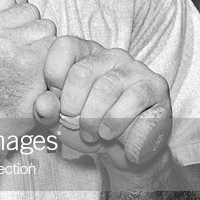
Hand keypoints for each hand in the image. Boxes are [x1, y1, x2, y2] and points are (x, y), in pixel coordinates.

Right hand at [0, 0, 56, 127]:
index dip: (15, 16)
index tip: (9, 37)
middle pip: (29, 8)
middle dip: (30, 29)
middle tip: (19, 55)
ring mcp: (6, 45)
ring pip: (46, 25)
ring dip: (44, 43)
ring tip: (29, 64)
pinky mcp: (30, 61)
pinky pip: (56, 44)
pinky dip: (54, 59)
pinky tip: (40, 72)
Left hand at [34, 37, 171, 170]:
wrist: (123, 152)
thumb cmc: (89, 128)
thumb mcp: (59, 120)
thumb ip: (45, 109)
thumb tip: (44, 103)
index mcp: (85, 53)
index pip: (63, 47)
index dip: (54, 80)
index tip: (59, 104)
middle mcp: (111, 55)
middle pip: (81, 73)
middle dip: (73, 108)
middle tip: (75, 125)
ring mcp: (135, 68)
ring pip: (106, 88)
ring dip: (93, 120)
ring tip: (93, 133)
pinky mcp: (156, 86)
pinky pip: (132, 101)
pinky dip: (115, 124)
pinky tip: (110, 134)